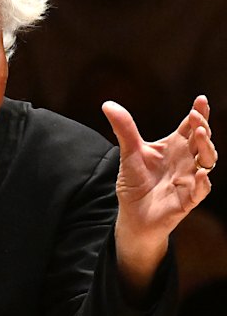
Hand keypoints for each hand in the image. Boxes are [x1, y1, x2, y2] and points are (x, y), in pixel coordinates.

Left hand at [104, 94, 216, 243]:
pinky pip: (201, 191)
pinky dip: (203, 183)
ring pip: (208, 161)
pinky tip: (200, 174)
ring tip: (200, 134)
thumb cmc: (135, 183)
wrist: (132, 215)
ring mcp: (190, 179)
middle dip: (202, 127)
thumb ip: (124, 129)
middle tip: (196, 117)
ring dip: (207, 148)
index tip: (200, 100)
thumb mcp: (129, 153)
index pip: (191, 126)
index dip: (198, 113)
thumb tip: (107, 104)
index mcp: (176, 146)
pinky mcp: (188, 200)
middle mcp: (187, 160)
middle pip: (202, 140)